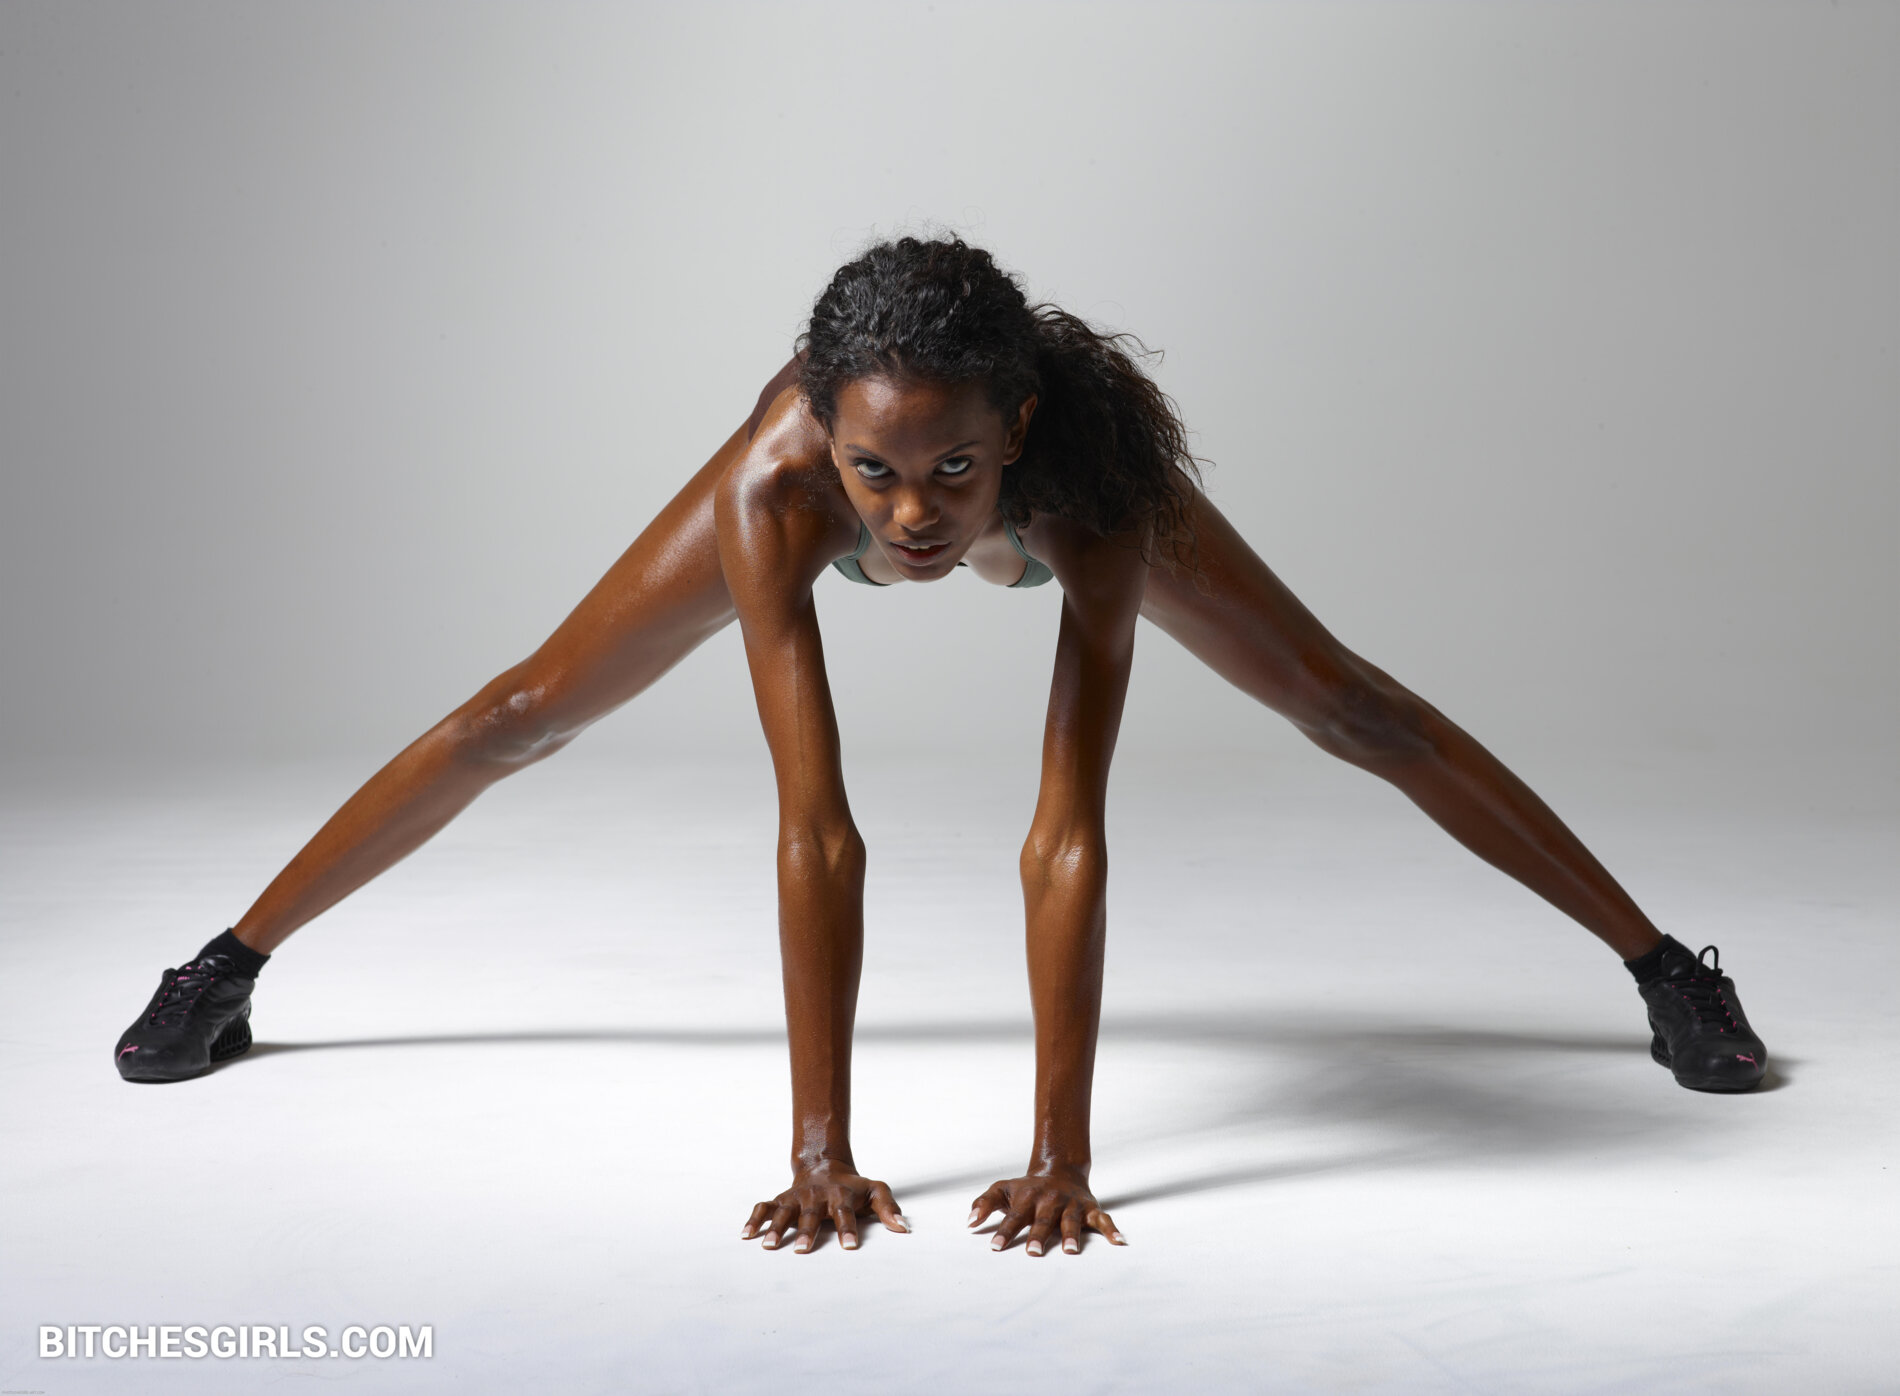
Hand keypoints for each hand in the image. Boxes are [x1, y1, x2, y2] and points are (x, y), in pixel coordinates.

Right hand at [741, 1163, 908, 1252]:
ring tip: (769, 1246)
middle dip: (807, 1231)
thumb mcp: (875, 1190)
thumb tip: (903, 1228)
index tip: (850, 1247)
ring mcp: (797, 1197)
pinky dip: (754, 1218)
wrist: (825, 1165)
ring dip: (776, 1227)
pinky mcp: (781, 1199)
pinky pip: (765, 1206)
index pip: (845, 1213)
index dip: (848, 1230)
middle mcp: (816, 1196)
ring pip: (784, 1211)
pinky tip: (746, 1235)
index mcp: (840, 1196)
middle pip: (811, 1214)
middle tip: (803, 1250)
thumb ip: (889, 1207)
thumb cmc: (852, 1186)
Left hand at [968, 1168, 1124, 1255]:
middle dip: (1039, 1236)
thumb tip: (969, 1223)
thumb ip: (984, 1203)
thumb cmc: (1027, 1189)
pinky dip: (1112, 1230)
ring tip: (1070, 1251)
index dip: (1004, 1231)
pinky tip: (1119, 1242)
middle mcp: (1050, 1201)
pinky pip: (1103, 1219)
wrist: (1060, 1169)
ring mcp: (1071, 1205)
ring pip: (1072, 1220)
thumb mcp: (1003, 1190)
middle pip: (1043, 1220)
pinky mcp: (1090, 1208)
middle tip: (1033, 1253)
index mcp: (1028, 1198)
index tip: (994, 1247)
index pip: (1014, 1217)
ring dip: (1071, 1234)